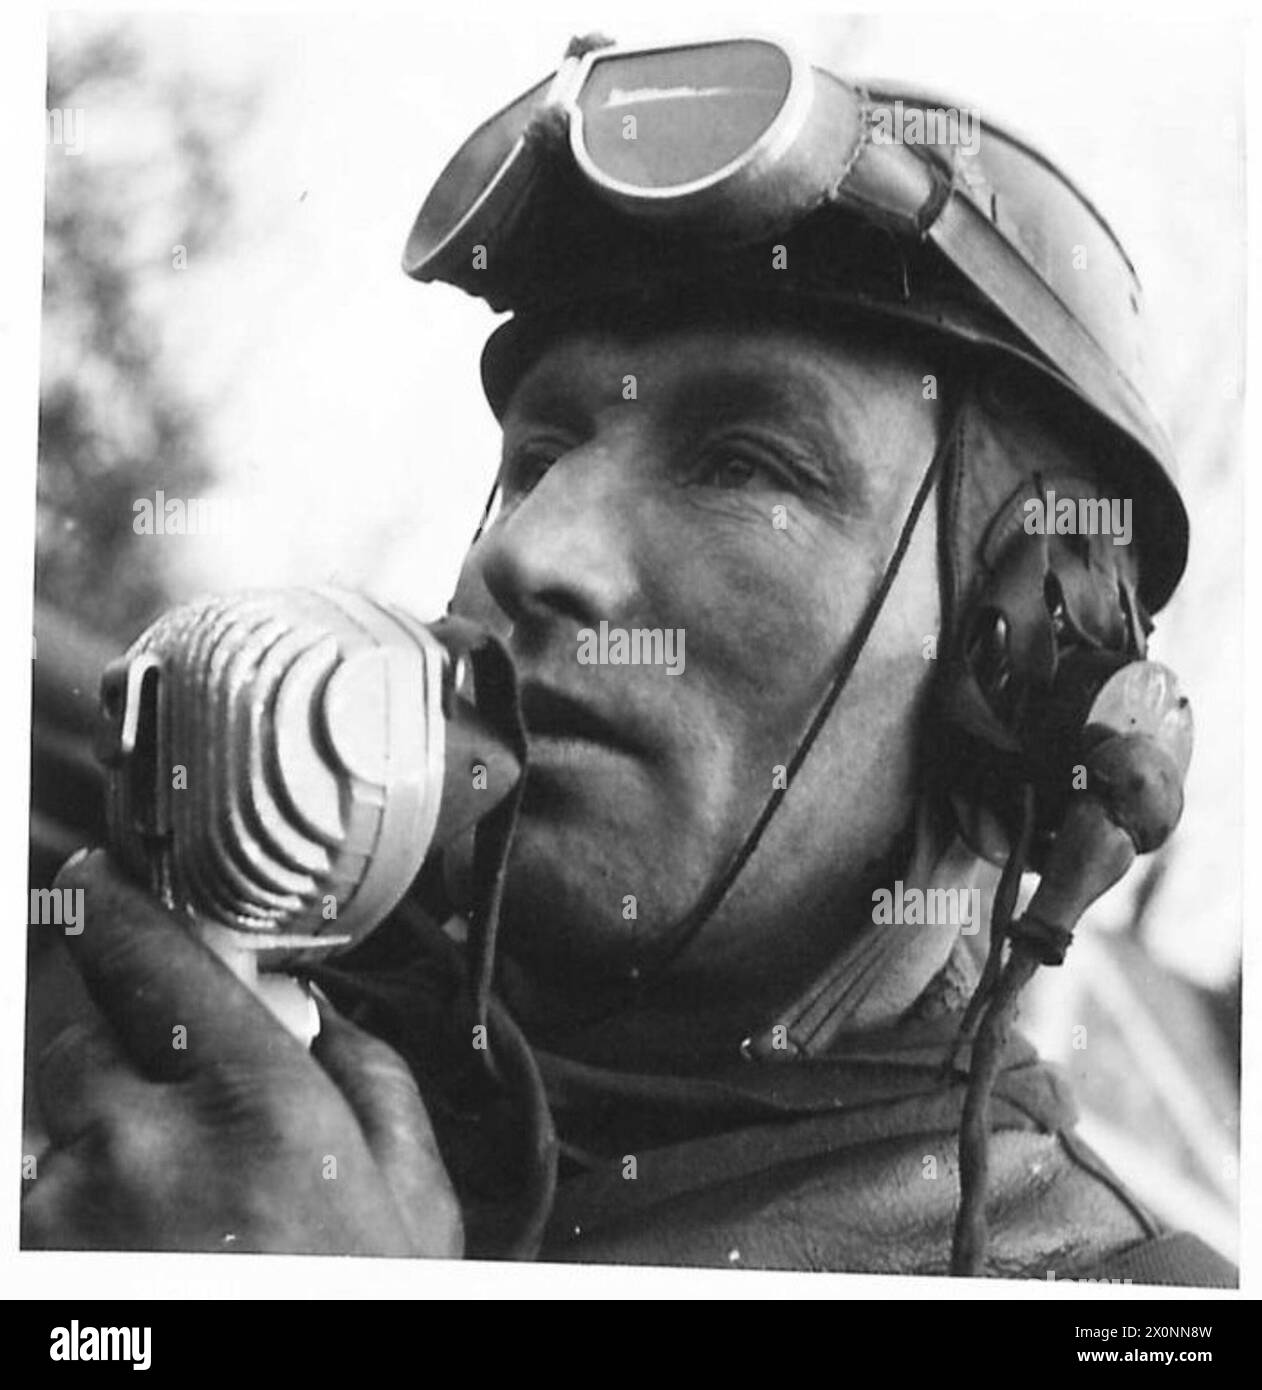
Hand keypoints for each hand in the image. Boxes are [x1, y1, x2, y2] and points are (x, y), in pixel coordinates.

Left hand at [22, 850, 462, 1256]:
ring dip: (103, 1145)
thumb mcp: (413, 1199)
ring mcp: (69, 1215)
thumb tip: (315, 1012)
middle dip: (127, 1059)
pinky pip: (43, 1198)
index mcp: (261, 1108)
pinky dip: (83, 1207)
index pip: (146, 957)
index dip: (113, 906)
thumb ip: (373, 1078)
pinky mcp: (30, 1261)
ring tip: (177, 1215)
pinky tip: (149, 1249)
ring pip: (59, 1128)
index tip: (96, 878)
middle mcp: (145, 1151)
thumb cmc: (358, 1309)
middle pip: (84, 1040)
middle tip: (185, 1120)